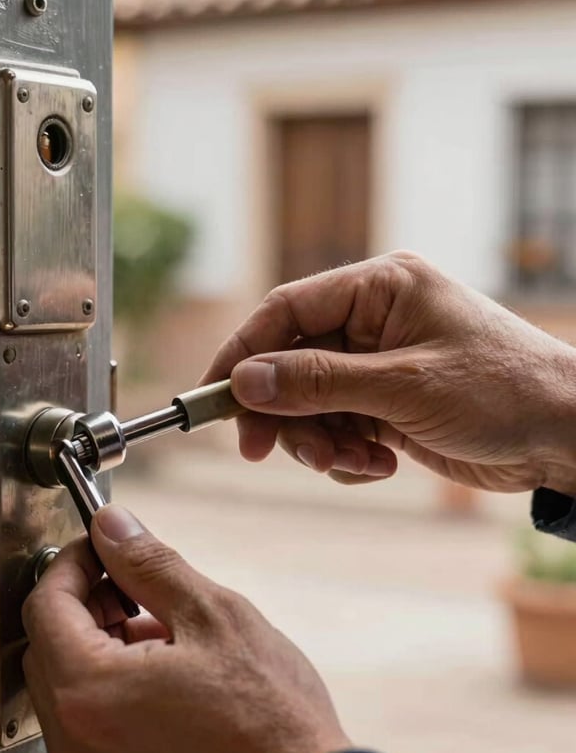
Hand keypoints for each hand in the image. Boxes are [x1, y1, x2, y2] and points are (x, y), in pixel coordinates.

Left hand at [22, 506, 349, 752]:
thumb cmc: (270, 722)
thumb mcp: (213, 616)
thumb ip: (149, 564)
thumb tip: (114, 528)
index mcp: (88, 693)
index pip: (44, 605)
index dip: (72, 565)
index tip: (99, 549)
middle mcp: (75, 746)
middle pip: (49, 649)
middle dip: (87, 606)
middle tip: (133, 588)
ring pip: (71, 692)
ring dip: (103, 650)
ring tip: (165, 637)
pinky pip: (92, 734)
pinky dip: (114, 697)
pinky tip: (166, 684)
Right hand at [203, 252, 575, 494]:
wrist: (567, 437)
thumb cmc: (503, 391)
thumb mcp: (404, 386)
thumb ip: (319, 382)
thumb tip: (245, 382)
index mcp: (380, 288)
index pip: (286, 310)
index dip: (242, 353)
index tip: (213, 398)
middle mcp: (374, 320)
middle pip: (290, 362)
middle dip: (283, 412)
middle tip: (267, 452)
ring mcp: (378, 364)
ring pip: (309, 402)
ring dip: (318, 440)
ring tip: (353, 461)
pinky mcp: (386, 403)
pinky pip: (337, 427)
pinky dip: (346, 453)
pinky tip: (379, 464)